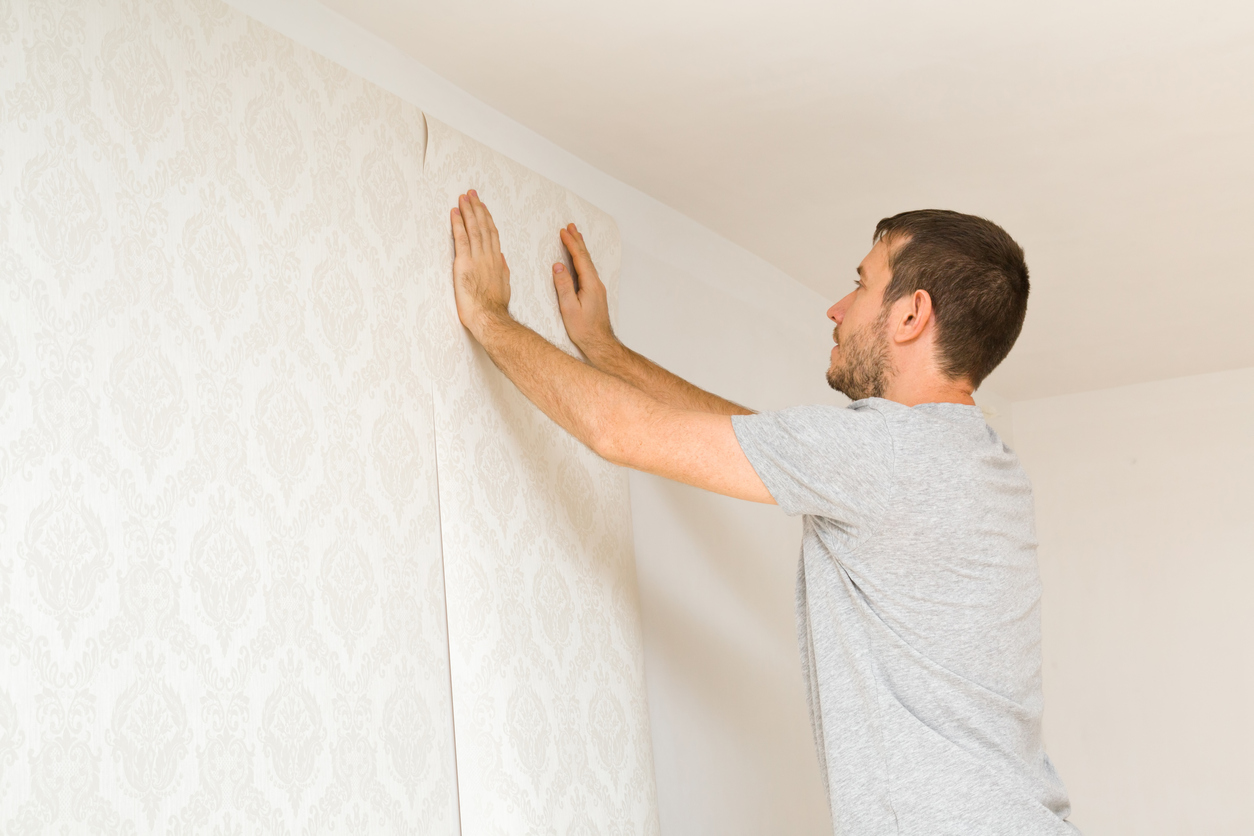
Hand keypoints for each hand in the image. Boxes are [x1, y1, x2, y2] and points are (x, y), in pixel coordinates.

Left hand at [451, 189, 510, 334]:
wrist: (489, 318)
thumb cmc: (495, 308)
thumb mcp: (504, 287)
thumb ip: (503, 270)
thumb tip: (502, 259)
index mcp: (497, 262)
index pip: (492, 235)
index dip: (487, 219)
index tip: (484, 207)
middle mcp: (488, 256)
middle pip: (483, 226)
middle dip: (477, 208)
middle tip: (472, 194)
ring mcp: (477, 258)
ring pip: (473, 228)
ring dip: (468, 211)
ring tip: (463, 198)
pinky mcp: (464, 263)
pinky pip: (461, 238)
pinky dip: (458, 224)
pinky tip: (454, 213)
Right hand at [553, 223, 615, 355]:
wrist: (600, 343)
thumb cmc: (584, 330)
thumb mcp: (569, 308)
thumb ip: (563, 286)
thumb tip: (557, 266)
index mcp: (590, 284)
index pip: (580, 258)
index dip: (571, 243)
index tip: (563, 231)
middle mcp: (596, 284)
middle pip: (586, 257)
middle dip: (577, 241)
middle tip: (571, 226)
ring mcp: (597, 288)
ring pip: (588, 263)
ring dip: (581, 249)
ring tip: (576, 237)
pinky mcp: (596, 294)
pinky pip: (588, 270)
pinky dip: (582, 260)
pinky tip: (580, 260)